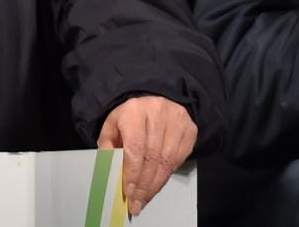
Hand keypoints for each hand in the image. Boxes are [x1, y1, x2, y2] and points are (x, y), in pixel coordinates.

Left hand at [97, 95, 196, 216]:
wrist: (158, 95)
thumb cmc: (131, 114)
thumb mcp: (113, 123)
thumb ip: (108, 144)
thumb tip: (109, 169)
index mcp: (134, 111)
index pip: (136, 148)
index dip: (133, 173)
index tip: (129, 193)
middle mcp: (158, 115)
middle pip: (152, 158)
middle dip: (144, 185)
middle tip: (137, 203)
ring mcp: (177, 122)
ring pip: (167, 162)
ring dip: (155, 184)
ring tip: (145, 198)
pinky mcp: (190, 130)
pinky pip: (179, 159)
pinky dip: (167, 175)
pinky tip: (157, 184)